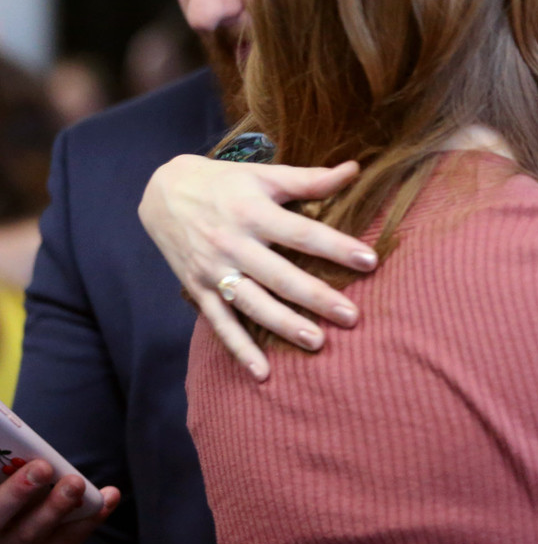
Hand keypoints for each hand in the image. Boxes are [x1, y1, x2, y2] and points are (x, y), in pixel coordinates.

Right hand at [0, 462, 118, 543]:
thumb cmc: (19, 508)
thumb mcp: (13, 495)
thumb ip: (16, 476)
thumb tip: (35, 449)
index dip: (4, 484)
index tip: (12, 456)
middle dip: (19, 491)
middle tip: (43, 468)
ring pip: (32, 532)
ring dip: (56, 506)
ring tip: (76, 483)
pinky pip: (66, 541)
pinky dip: (89, 519)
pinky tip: (108, 498)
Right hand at [138, 155, 376, 379]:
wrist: (162, 192)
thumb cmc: (224, 182)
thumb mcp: (264, 174)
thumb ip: (309, 179)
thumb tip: (355, 169)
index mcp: (253, 211)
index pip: (301, 233)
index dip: (336, 247)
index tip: (369, 261)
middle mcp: (233, 243)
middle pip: (279, 275)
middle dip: (316, 296)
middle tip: (352, 316)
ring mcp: (213, 270)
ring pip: (252, 304)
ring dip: (283, 326)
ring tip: (318, 342)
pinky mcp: (197, 290)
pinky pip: (220, 324)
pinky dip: (239, 349)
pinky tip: (262, 373)